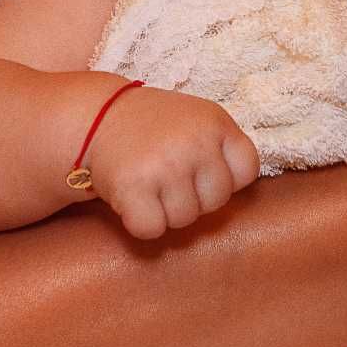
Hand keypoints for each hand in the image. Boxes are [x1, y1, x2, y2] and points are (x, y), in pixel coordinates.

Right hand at [80, 86, 261, 240]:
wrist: (99, 116)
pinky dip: (141, 223)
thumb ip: (223, 149)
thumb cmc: (156, 127)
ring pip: (185, 219)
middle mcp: (195, 142)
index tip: (202, 171)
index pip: (246, 172)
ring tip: (151, 184)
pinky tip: (134, 198)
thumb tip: (240, 194)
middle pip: (217, 201)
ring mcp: (166, 165)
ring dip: (166, 211)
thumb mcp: (199, 121)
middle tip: (169, 177)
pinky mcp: (134, 187)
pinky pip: (152, 229)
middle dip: (195, 198)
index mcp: (217, 123)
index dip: (225, 179)